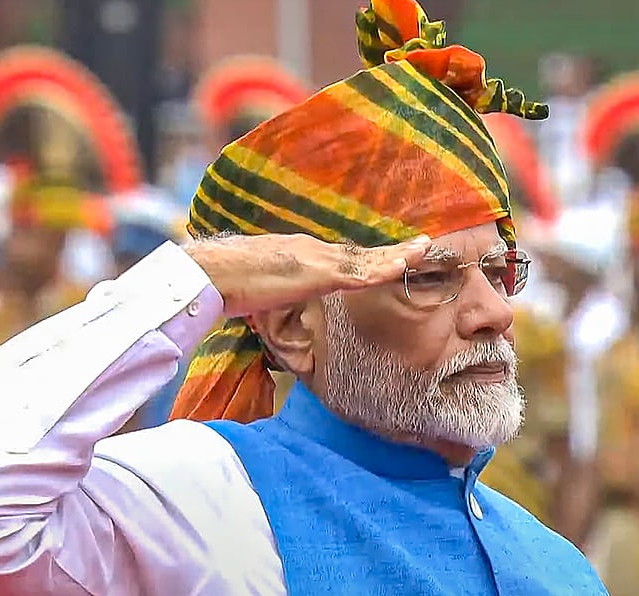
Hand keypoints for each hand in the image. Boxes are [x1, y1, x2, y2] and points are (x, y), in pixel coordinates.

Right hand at [186, 234, 432, 316]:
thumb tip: (287, 308)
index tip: (397, 256)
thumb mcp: (266, 291)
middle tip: (425, 245)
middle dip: (395, 251)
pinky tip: (402, 267)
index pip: (347, 258)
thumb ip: (283, 295)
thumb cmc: (230, 285)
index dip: (374, 257)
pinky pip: (356, 274)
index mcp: (305, 256)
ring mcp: (317, 260)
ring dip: (398, 256)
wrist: (213, 272)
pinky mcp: (315, 273)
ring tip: (425, 250)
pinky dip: (381, 270)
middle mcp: (315, 252)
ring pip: (366, 260)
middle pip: (364, 254)